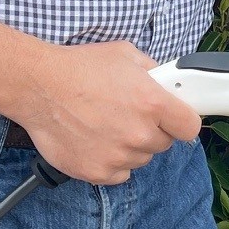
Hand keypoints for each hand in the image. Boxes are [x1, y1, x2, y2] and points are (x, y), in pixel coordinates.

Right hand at [17, 39, 202, 185]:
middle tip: (127, 115)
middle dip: (151, 131)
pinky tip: (95, 141)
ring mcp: (119, 156)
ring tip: (104, 125)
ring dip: (129, 147)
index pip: (190, 127)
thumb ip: (152, 72)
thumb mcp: (125, 55)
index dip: (182, 121)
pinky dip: (110, 162)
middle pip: (163, 144)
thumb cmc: (78, 68)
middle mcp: (140, 134)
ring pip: (140, 159)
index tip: (174, 119)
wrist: (38, 87)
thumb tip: (165, 82)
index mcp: (152, 103)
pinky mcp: (98, 172)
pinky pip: (118, 173)